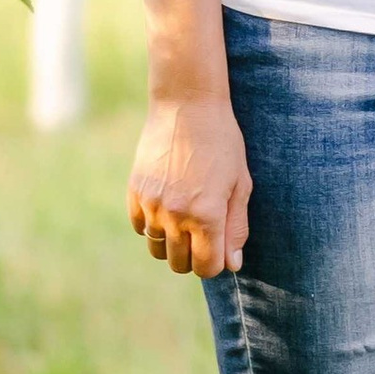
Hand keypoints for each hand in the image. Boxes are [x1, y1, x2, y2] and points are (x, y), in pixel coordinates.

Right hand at [128, 94, 251, 277]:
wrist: (186, 106)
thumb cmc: (222, 143)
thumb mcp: (240, 184)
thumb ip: (236, 228)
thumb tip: (233, 264)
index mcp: (207, 215)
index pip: (207, 267)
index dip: (216, 262)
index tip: (220, 247)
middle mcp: (175, 215)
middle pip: (180, 264)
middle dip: (195, 256)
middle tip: (205, 232)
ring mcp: (151, 205)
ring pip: (158, 250)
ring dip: (173, 243)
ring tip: (186, 218)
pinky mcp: (134, 193)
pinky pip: (140, 228)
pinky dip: (153, 225)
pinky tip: (168, 204)